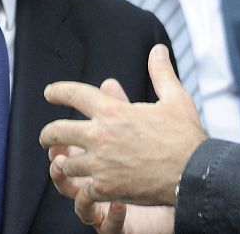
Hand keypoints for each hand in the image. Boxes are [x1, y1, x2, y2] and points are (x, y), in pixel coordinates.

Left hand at [40, 44, 206, 205]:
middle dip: (48, 134)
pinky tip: (84, 188)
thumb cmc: (184, 135)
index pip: (74, 94)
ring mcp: (100, 164)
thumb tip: (158, 50)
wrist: (192, 173)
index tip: (49, 93)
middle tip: (46, 136)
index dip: (58, 91)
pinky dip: (82, 189)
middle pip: (57, 131)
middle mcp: (100, 135)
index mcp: (112, 110)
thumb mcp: (174, 98)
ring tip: (66, 162)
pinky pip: (82, 190)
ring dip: (66, 162)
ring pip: (66, 163)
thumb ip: (160, 73)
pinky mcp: (106, 188)